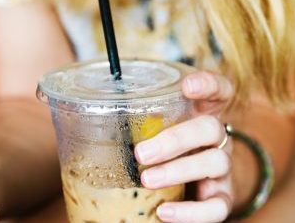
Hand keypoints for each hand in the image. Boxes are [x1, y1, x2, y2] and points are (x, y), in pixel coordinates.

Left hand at [134, 71, 234, 222]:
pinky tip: (164, 212)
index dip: (208, 84)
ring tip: (147, 180)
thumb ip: (131, 122)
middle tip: (141, 153)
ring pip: (215, 162)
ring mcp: (223, 169)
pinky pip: (217, 207)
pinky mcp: (222, 198)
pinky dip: (191, 212)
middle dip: (175, 139)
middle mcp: (217, 139)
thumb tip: (72, 119)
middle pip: (210, 127)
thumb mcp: (153, 131)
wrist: (193, 189)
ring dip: (179, 171)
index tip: (187, 86)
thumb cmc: (165, 151)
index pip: (219, 90)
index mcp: (202, 114)